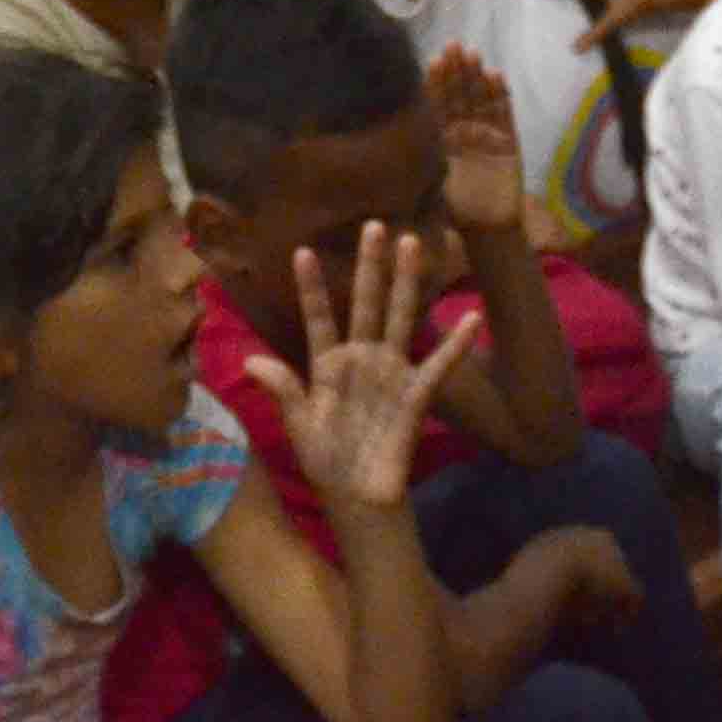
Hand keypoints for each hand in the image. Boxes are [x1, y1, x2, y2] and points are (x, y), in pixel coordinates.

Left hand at [242, 222, 485, 515]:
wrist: (358, 496)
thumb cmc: (325, 459)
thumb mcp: (298, 424)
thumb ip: (283, 388)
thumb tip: (250, 361)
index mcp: (327, 364)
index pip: (318, 317)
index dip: (311, 288)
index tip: (300, 251)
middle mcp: (361, 358)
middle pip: (366, 303)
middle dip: (369, 266)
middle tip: (373, 225)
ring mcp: (391, 372)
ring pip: (400, 317)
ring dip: (406, 283)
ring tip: (413, 243)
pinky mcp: (415, 393)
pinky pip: (438, 364)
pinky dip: (456, 342)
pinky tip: (472, 317)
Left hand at [423, 47, 528, 244]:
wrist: (486, 227)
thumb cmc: (453, 206)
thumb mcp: (426, 180)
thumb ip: (412, 161)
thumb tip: (376, 144)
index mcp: (441, 134)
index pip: (438, 101)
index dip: (436, 80)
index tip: (432, 59)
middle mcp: (463, 128)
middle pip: (459, 92)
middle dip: (456, 69)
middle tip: (451, 45)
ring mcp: (486, 131)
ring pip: (480, 96)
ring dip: (476, 74)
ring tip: (471, 54)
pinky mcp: (508, 139)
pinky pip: (505, 112)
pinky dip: (501, 93)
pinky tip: (496, 75)